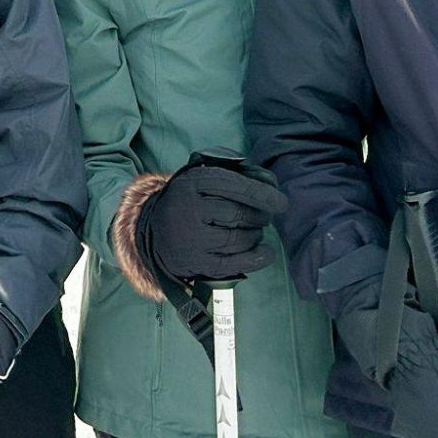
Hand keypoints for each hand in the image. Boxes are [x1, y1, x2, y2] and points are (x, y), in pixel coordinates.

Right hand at [125, 160, 287, 291]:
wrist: (157, 230)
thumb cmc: (192, 200)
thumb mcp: (205, 177)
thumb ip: (237, 174)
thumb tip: (271, 184)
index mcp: (192, 182)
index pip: (233, 186)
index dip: (261, 194)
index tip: (281, 203)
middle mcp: (188, 209)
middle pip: (238, 214)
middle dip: (260, 216)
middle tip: (265, 217)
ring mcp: (192, 238)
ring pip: (238, 239)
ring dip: (255, 235)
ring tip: (254, 230)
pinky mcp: (196, 262)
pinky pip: (234, 263)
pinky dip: (255, 258)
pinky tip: (265, 252)